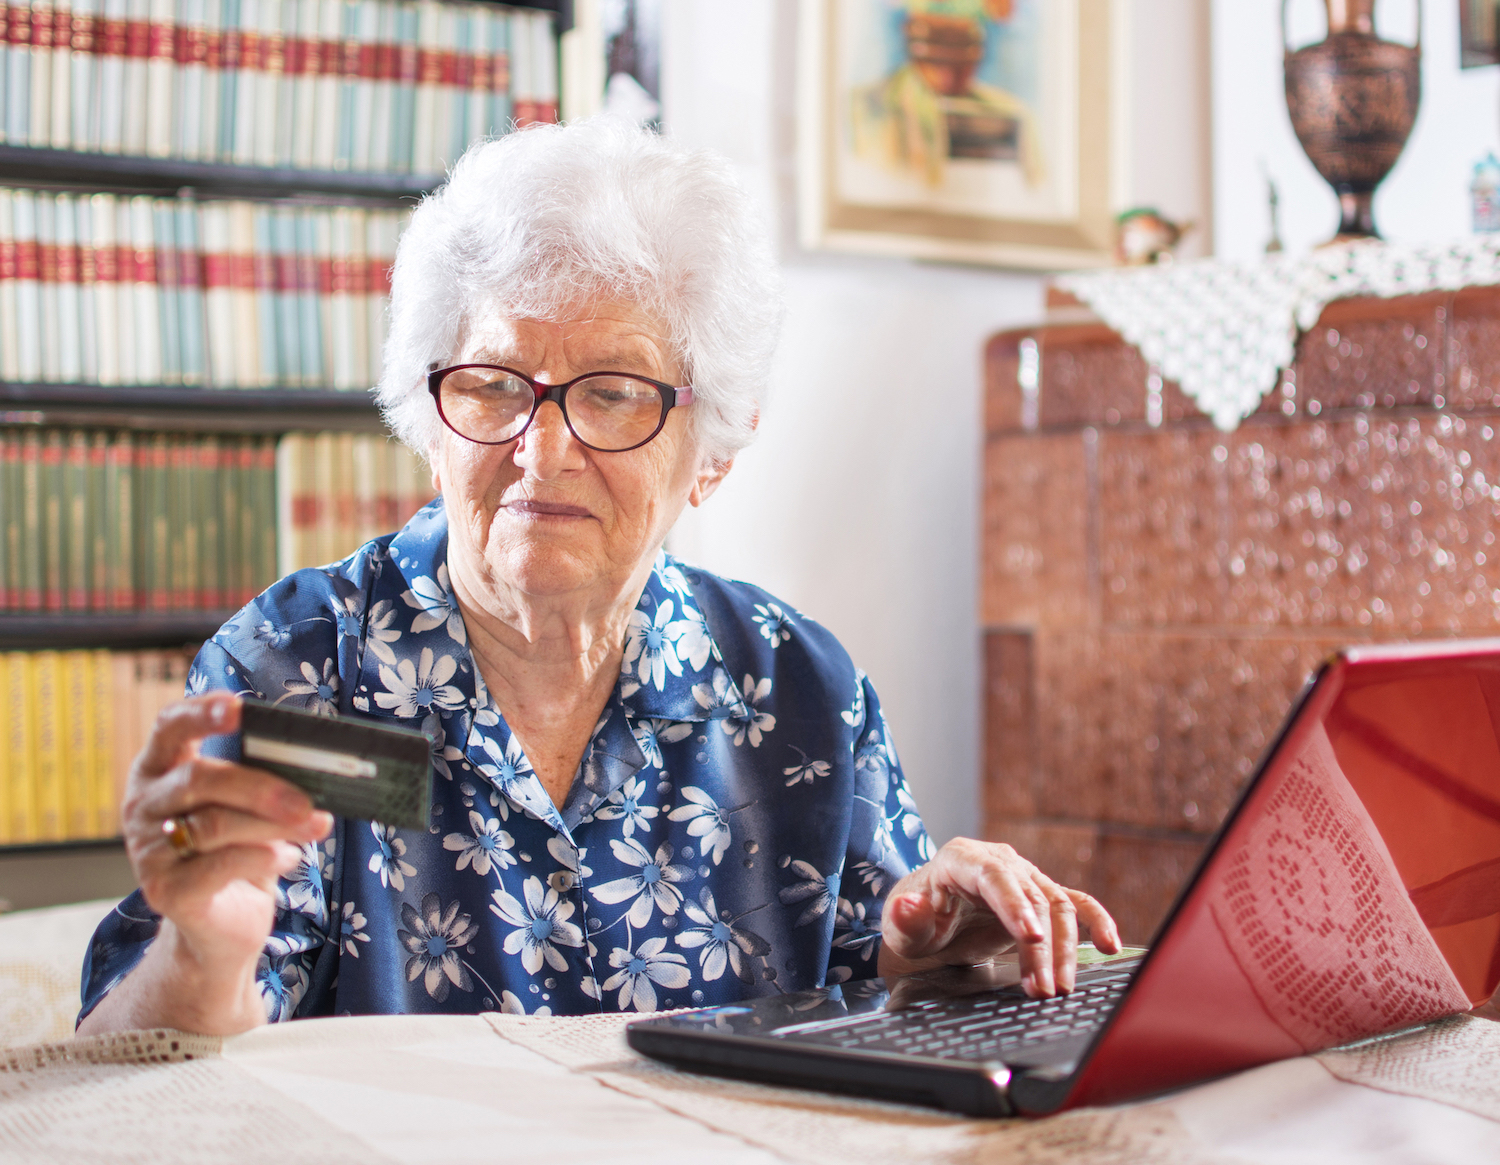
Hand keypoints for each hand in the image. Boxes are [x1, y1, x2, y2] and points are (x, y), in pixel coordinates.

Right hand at [113, 693, 331, 1024]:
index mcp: (162, 768)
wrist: (222, 926)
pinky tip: (286, 857)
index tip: (239, 708)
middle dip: (261, 787)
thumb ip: (266, 780)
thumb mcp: (251, 808)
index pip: (170, 726)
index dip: (201, 713)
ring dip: (274, 825)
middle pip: (199, 778)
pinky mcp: (162, 890)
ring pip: (214, 824)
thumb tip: (316, 764)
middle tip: (307, 802)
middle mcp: (144, 804)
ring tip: (314, 827)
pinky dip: (263, 858)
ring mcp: (147, 849)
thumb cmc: (240, 852)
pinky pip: (219, 866)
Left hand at [877, 838, 1119, 997]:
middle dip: (1040, 947)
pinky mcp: (1038, 898)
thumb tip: (908, 907)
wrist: (924, 927)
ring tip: (1057, 989)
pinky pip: (1074, 904)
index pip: (994, 877)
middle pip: (1031, 898)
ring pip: (1056, 907)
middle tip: (1041, 990)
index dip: (1015, 904)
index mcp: (961, 860)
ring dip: (1063, 950)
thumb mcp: (898, 928)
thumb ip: (904, 919)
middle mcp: (997, 861)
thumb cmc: (912, 925)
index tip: (1030, 937)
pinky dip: (1095, 921)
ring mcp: (1022, 878)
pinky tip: (1109, 945)